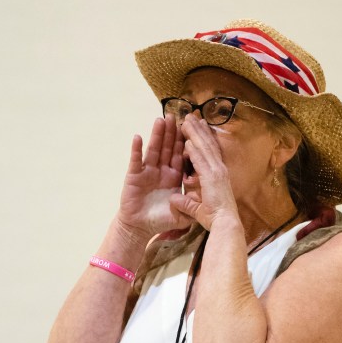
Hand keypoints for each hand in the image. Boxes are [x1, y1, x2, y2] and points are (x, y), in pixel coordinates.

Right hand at [116, 116, 191, 237]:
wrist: (140, 228)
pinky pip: (136, 160)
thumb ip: (193, 207)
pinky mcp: (134, 176)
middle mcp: (161, 171)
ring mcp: (147, 172)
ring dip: (157, 135)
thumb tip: (207, 201)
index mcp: (174, 177)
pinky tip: (138, 137)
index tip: (192, 127)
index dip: (186, 142)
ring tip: (161, 119)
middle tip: (176, 114)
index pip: (181, 155)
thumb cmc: (159, 221)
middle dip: (172, 132)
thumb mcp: (182, 215)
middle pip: (168, 148)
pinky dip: (136, 149)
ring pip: (154, 150)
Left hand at [169, 114, 238, 229]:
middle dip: (199, 130)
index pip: (210, 151)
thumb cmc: (215, 218)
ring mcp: (216, 172)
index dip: (204, 138)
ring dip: (195, 133)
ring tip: (187, 120)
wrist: (225, 224)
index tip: (199, 126)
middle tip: (191, 116)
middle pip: (208, 145)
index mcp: (218, 174)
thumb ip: (186, 201)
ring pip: (204, 148)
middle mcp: (219, 169)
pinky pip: (200, 160)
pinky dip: (194, 150)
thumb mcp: (197, 207)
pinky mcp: (211, 177)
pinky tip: (186, 140)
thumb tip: (174, 198)